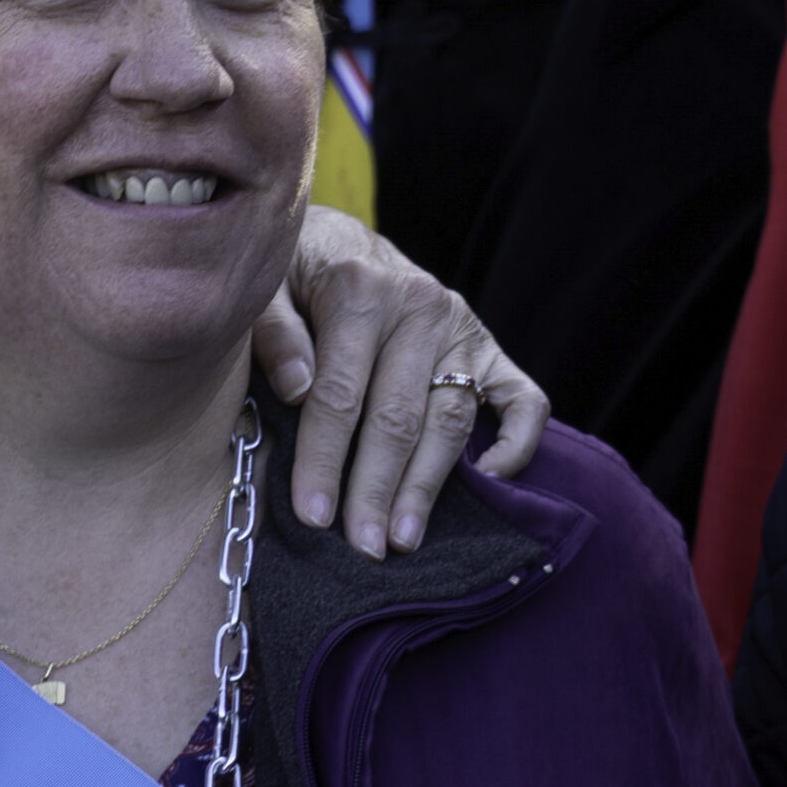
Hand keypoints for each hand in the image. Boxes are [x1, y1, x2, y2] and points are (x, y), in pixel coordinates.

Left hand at [257, 207, 548, 556]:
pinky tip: (488, 482)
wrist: (339, 239)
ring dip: (428, 485)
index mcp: (361, 289)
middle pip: (399, 416)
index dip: (324, 459)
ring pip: (452, 419)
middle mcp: (421, 306)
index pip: (341, 393)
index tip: (312, 515)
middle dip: (377, 489)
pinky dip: (516, 443)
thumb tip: (298, 390)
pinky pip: (523, 399)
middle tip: (362, 546)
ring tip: (404, 538)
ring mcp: (462, 329)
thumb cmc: (292, 276)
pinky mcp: (489, 347)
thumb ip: (274, 335)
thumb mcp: (264, 288)